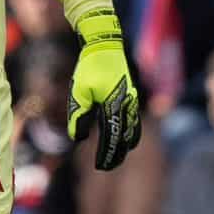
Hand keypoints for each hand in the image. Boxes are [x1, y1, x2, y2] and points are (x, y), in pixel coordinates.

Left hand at [68, 12, 141, 171]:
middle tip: (107, 166)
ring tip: (116, 158)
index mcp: (114, 106)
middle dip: (117, 154)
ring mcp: (132, 101)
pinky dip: (130, 133)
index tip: (101, 166)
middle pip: (125, 138)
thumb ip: (79, 116)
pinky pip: (134, 121)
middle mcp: (127, 105)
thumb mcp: (78, 92)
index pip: (112, 137)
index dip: (107, 153)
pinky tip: (123, 139)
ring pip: (133, 131)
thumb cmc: (89, 68)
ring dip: (125, 145)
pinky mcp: (132, 97)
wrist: (105, 46)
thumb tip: (79, 138)